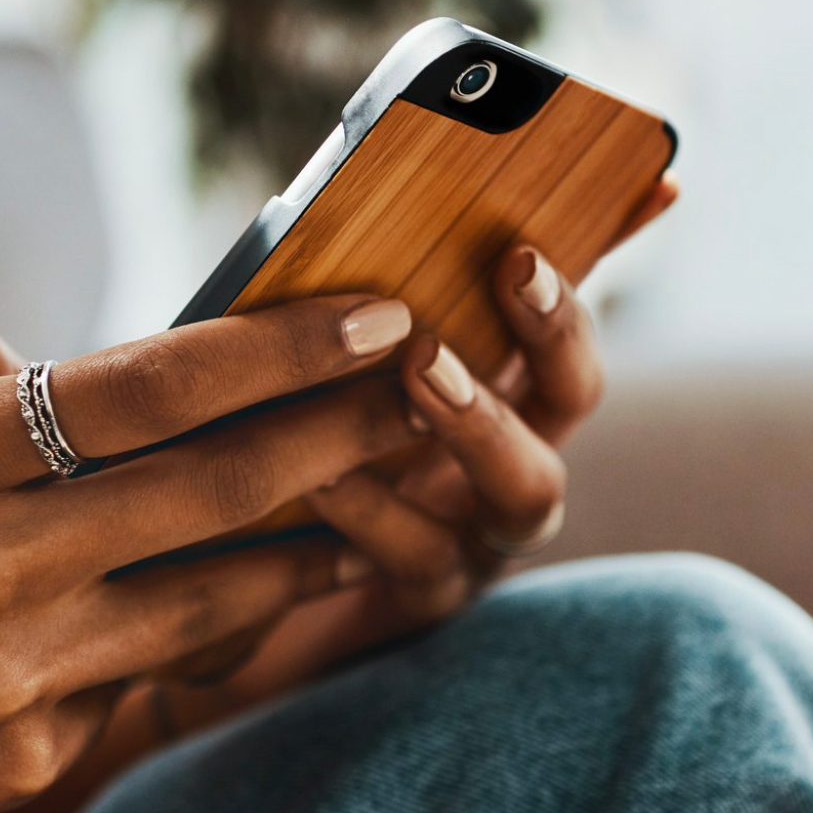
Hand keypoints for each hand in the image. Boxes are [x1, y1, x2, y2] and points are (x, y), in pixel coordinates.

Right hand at [0, 293, 419, 812]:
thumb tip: (64, 368)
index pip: (154, 388)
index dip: (281, 348)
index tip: (374, 316)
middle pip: (220, 488)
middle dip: (340, 430)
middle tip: (424, 387)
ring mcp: (16, 680)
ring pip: (214, 594)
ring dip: (306, 537)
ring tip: (372, 493)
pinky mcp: (22, 761)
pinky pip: (142, 677)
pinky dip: (195, 624)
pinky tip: (230, 590)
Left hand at [152, 176, 679, 723]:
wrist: (240, 584)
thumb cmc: (285, 447)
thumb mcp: (319, 372)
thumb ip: (347, 310)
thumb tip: (369, 210)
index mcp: (491, 393)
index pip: (554, 324)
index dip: (563, 282)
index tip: (531, 238)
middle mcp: (505, 462)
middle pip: (572, 398)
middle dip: (551, 332)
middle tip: (510, 272)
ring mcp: (479, 535)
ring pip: (529, 489)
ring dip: (482, 421)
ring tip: (421, 369)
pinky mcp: (424, 602)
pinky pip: (422, 557)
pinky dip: (377, 511)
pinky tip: (324, 474)